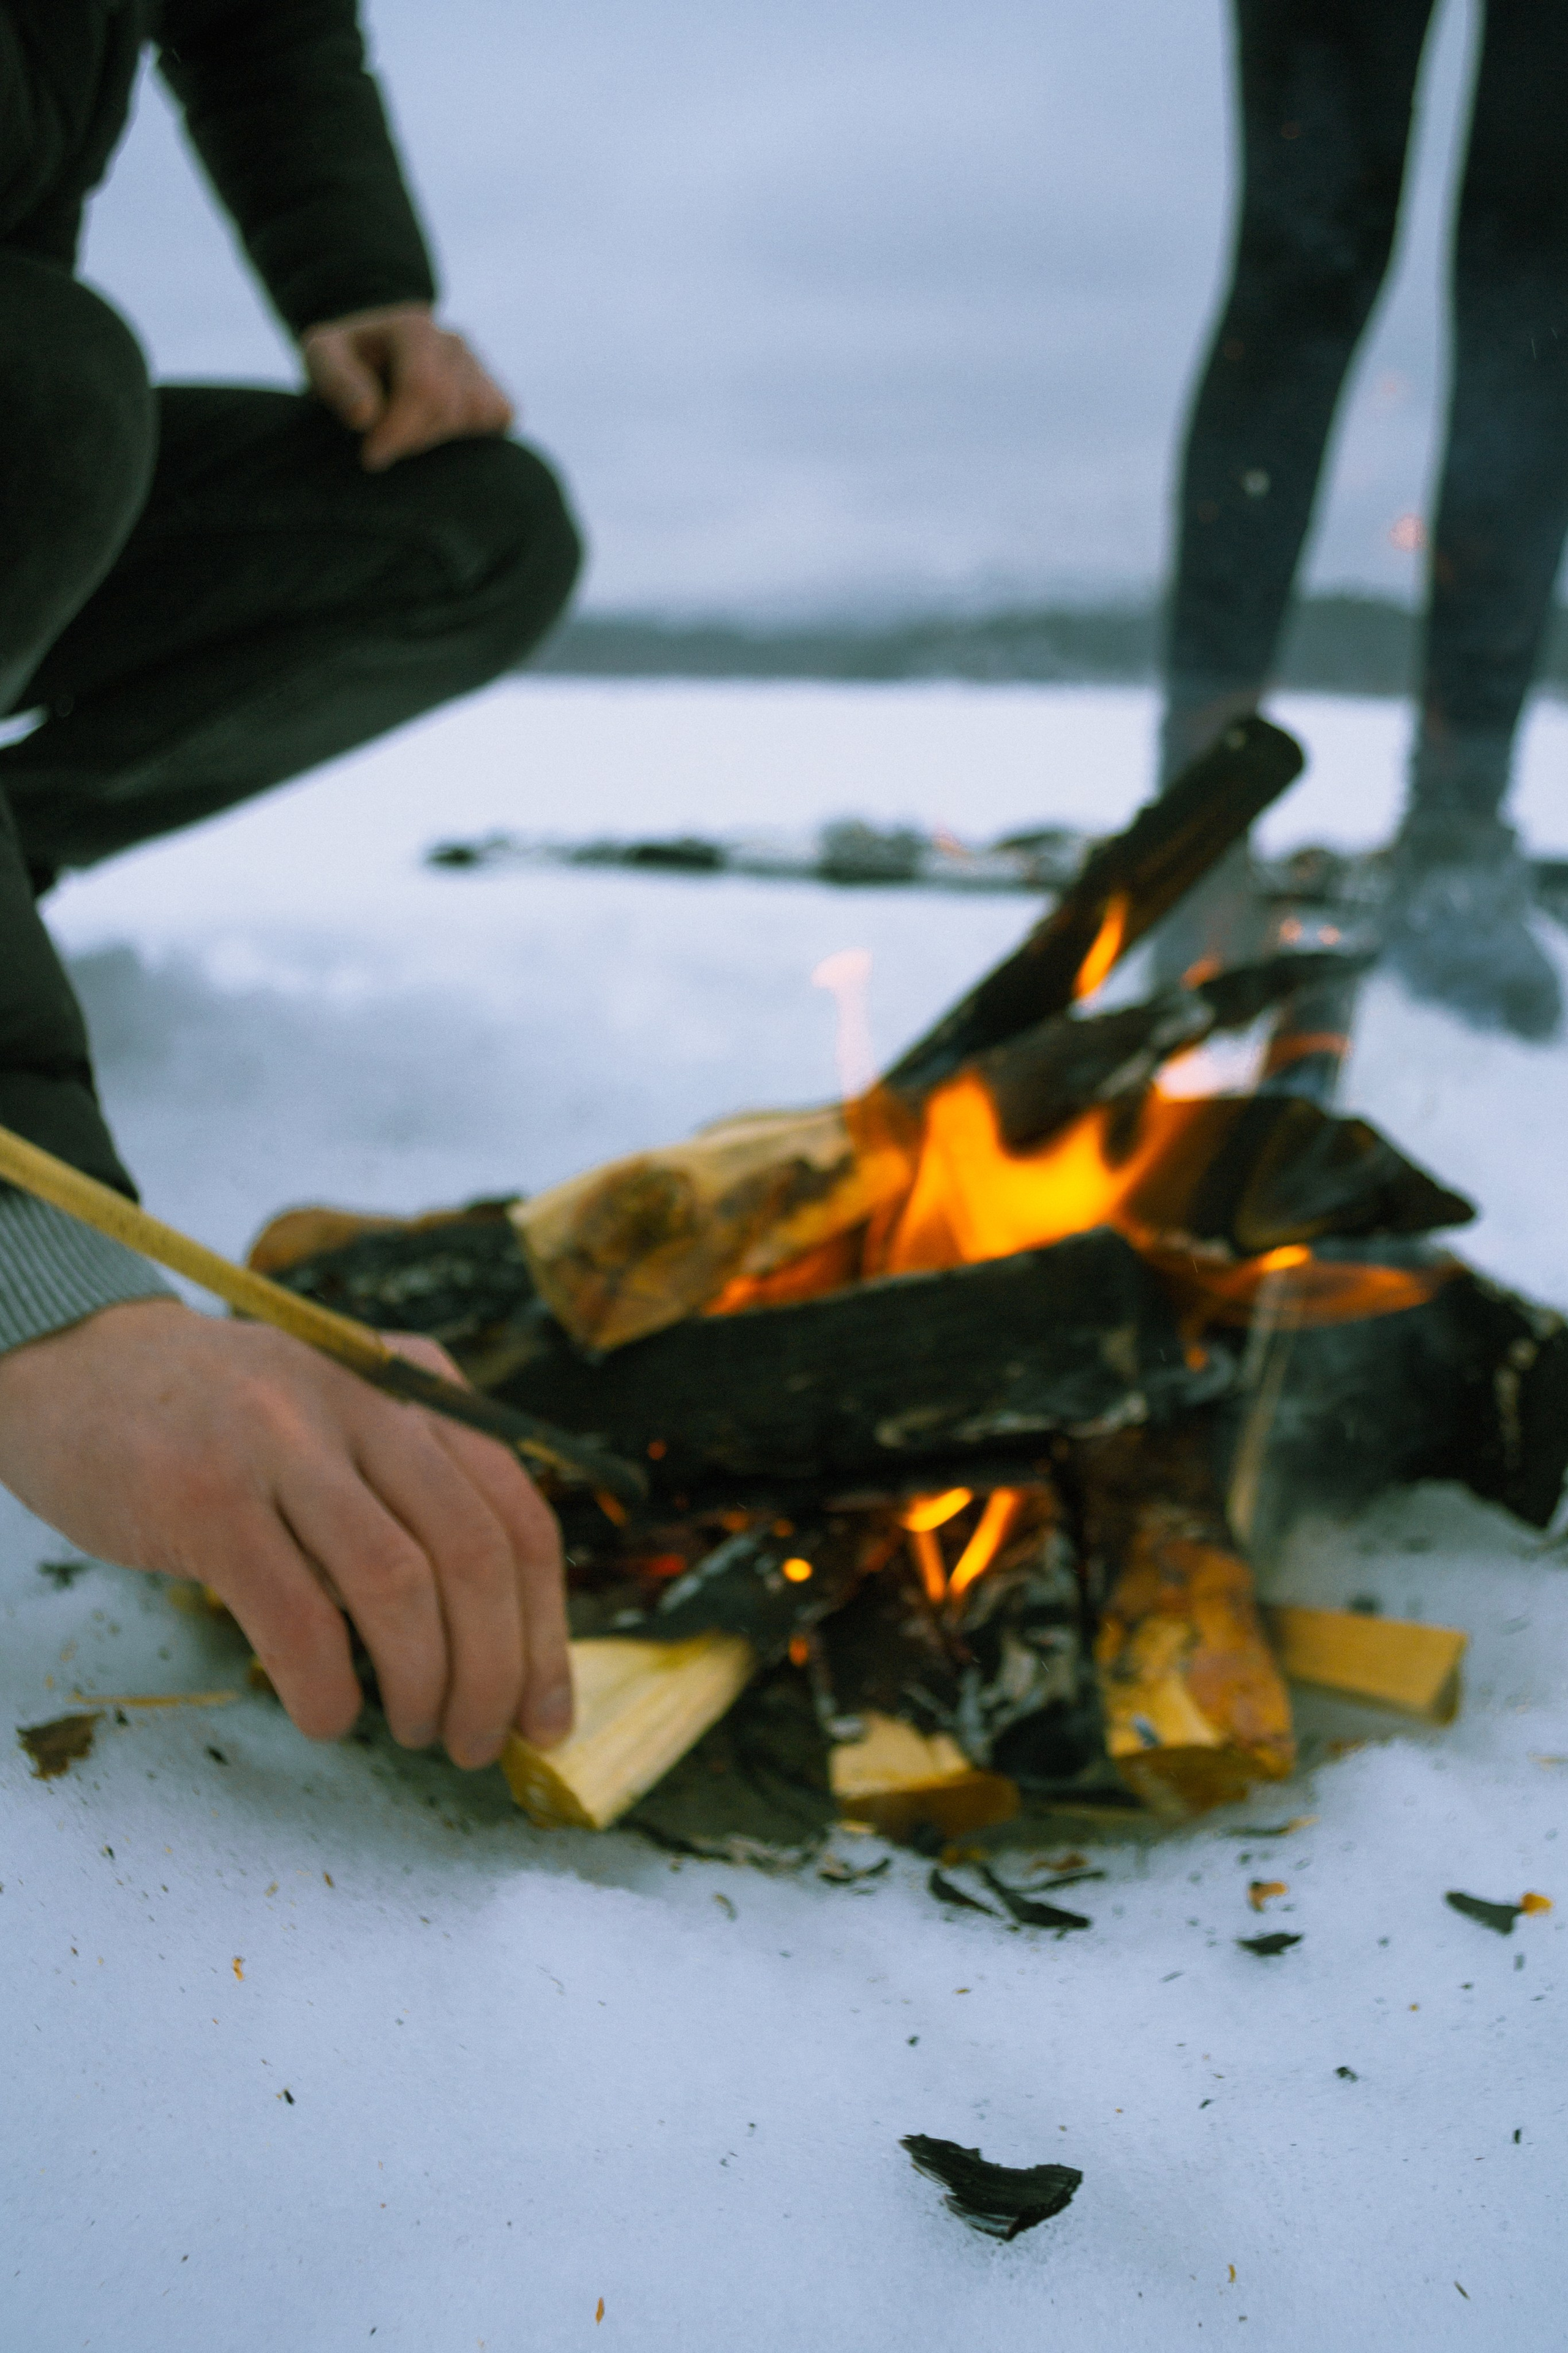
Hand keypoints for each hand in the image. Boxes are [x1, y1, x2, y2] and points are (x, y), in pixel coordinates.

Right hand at [0, 1299, 570, 1767]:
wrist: (77, 1364)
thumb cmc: (222, 1421)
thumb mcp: (343, 1417)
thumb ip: (417, 1492)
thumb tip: (501, 1648)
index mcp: (415, 1385)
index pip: (518, 1515)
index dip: (547, 1631)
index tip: (548, 1717)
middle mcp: (363, 1398)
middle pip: (475, 1552)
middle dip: (497, 1671)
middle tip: (481, 1744)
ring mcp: (283, 1440)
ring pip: (399, 1583)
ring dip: (425, 1684)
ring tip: (417, 1734)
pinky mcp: (205, 1494)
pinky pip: (297, 1613)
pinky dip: (326, 1687)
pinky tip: (328, 1718)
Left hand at [300, 303, 514, 472]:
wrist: (375, 357)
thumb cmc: (347, 360)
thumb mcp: (322, 358)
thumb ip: (335, 380)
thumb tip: (366, 416)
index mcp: (413, 326)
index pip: (424, 389)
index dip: (399, 431)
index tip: (371, 457)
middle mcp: (454, 340)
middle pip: (448, 409)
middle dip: (412, 441)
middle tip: (381, 448)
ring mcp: (480, 367)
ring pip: (474, 419)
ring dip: (436, 442)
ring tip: (404, 434)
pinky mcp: (495, 394)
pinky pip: (498, 421)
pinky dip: (469, 439)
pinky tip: (435, 434)